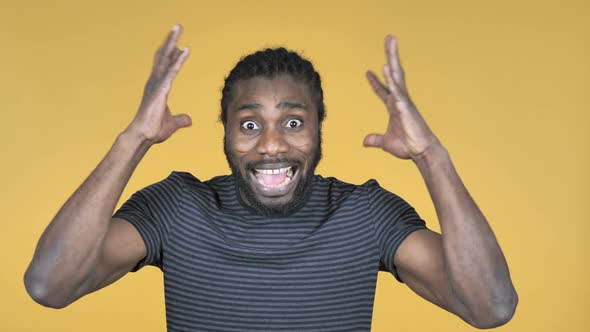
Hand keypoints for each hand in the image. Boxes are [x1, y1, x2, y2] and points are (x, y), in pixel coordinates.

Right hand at [125, 24, 190, 143]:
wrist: (143, 136)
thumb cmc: (153, 129)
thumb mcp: (172, 123)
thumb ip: (180, 119)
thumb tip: (189, 120)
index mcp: (157, 87)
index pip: (165, 66)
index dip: (171, 54)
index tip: (178, 44)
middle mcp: (155, 82)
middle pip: (163, 56)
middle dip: (170, 41)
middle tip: (177, 27)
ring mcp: (157, 84)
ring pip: (166, 58)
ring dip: (173, 42)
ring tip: (178, 28)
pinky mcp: (161, 89)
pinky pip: (172, 71)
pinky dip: (178, 60)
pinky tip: (185, 50)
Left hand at [363, 35, 439, 159]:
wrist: (421, 152)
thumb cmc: (408, 146)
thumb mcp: (386, 142)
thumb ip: (375, 139)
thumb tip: (364, 141)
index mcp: (394, 107)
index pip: (382, 90)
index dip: (375, 82)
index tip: (367, 72)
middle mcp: (399, 100)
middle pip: (392, 74)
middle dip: (390, 56)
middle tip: (389, 39)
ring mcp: (403, 101)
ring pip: (396, 75)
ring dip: (392, 58)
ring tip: (390, 41)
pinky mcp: (405, 107)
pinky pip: (397, 90)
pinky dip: (391, 79)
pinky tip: (386, 68)